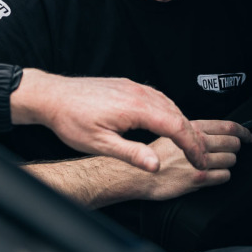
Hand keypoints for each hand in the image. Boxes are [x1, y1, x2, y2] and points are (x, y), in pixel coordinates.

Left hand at [11, 69, 212, 171]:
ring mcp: (134, 87)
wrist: (52, 97)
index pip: (177, 127)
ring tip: (189, 144)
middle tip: (200, 157)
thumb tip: (156, 165)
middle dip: (193, 138)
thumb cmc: (70, 120)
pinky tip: (169, 123)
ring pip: (170, 105)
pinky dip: (170, 113)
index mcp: (135, 108)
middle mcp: (139, 93)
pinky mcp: (128, 86)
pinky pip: (158, 98)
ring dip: (183, 125)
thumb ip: (131, 154)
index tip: (200, 161)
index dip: (193, 147)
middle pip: (179, 115)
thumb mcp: (100, 144)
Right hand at [139, 119, 251, 200]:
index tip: (249, 137)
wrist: (138, 174)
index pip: (228, 126)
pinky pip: (223, 176)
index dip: (243, 132)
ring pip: (231, 160)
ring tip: (216, 165)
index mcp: (193, 128)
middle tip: (229, 152)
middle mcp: (197, 142)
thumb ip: (194, 133)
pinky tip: (212, 176)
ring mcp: (199, 161)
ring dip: (228, 163)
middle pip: (233, 143)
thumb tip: (216, 134)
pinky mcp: (198, 178)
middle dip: (235, 149)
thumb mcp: (173, 134)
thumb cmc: (154, 155)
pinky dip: (222, 176)